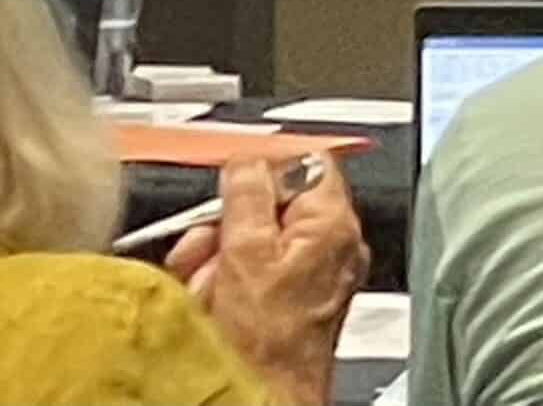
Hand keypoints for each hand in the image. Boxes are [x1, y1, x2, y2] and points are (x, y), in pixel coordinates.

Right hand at [169, 159, 368, 405]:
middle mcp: (336, 245)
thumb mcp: (244, 251)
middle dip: (230, 224)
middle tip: (205, 248)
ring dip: (222, 257)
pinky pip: (262, 272)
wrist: (264, 400)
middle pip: (276, 204)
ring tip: (206, 287)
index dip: (263, 170)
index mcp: (333, 223)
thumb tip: (247, 160)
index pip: (305, 162)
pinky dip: (233, 281)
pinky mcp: (300, 303)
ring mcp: (320, 276)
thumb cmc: (266, 345)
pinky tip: (215, 303)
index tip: (231, 186)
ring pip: (262, 240)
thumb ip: (247, 192)